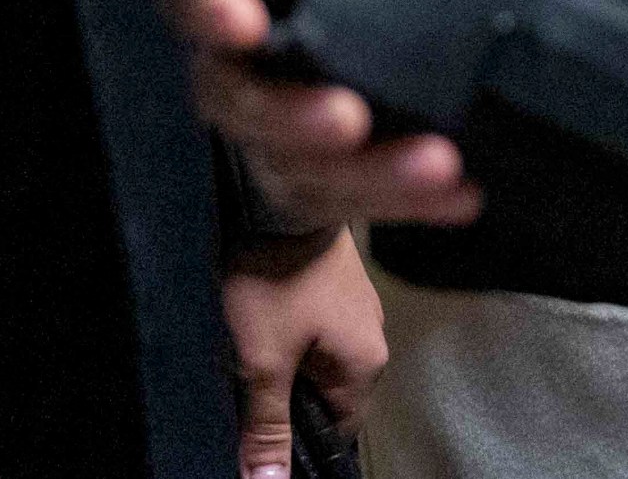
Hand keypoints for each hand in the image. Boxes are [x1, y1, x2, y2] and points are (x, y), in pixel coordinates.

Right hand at [149, 0, 538, 231]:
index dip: (200, 5)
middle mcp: (252, 72)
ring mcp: (281, 142)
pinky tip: (458, 192)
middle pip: (234, 99)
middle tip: (345, 114)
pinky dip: (410, 200)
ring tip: (433, 159)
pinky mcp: (325, 195)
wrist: (465, 94)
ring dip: (366, 169)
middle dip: (286, 112)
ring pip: (297, 165)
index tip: (240, 13)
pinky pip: (357, 208)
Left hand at [220, 228, 384, 478]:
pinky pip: (320, 327)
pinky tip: (268, 309)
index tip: (266, 417)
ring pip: (321, 358)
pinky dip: (294, 329)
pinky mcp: (342, 281)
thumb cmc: (275, 279)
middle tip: (253, 370)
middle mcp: (374, 337)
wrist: (277, 193)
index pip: (339, 429)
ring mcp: (361, 305)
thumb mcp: (262, 359)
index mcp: (366, 364)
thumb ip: (267, 426)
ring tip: (257, 337)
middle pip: (329, 394)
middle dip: (290, 392)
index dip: (301, 433)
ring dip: (290, 358)